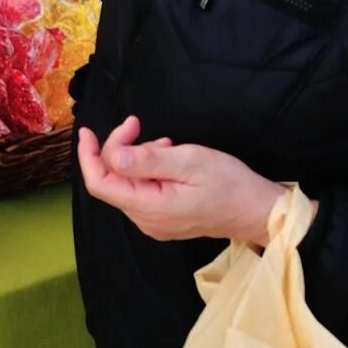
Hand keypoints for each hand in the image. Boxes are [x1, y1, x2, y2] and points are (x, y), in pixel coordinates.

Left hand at [76, 116, 287, 244]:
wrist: (258, 211)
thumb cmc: (229, 183)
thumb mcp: (190, 161)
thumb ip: (148, 160)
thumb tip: (112, 156)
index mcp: (149, 207)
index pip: (100, 183)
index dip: (89, 155)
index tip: (89, 130)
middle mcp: (146, 220)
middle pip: (113, 180)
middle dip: (118, 148)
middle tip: (137, 124)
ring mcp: (155, 223)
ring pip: (127, 184)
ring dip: (136, 158)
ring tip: (165, 144)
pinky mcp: (164, 220)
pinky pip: (142, 191)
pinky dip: (147, 169)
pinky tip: (168, 158)